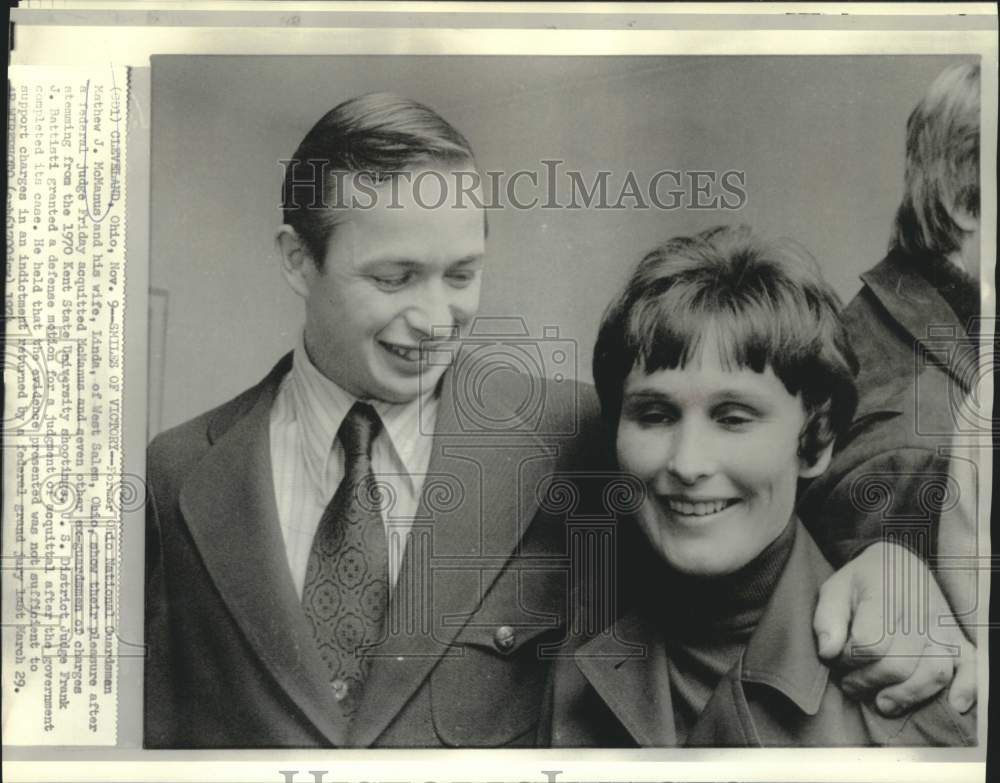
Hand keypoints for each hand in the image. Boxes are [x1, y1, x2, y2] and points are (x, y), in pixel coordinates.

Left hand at [812, 542, 975, 715]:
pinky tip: (955, 705)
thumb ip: (827, 620)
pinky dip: (968, 688)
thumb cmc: (861, 582)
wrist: (896, 563)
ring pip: (933, 672)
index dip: (849, 659)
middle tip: (850, 684)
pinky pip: (972, 666)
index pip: (869, 643)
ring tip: (882, 703)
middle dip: (868, 681)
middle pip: (898, 665)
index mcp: (885, 595)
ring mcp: (942, 627)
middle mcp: (919, 612)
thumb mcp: (834, 590)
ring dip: (905, 694)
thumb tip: (827, 652)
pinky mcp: (958, 639)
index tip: (837, 658)